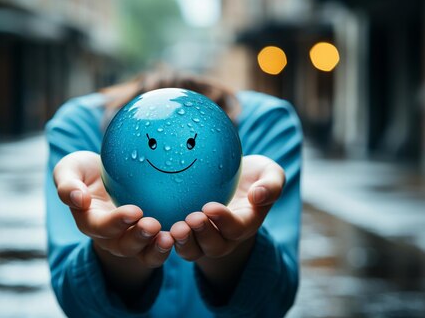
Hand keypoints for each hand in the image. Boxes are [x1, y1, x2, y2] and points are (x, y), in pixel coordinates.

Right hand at [53, 151, 173, 267]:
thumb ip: (67, 184)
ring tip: (170, 237)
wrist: (109, 170)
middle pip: (124, 246)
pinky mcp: (151, 236)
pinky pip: (161, 247)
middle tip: (153, 225)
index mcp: (90, 221)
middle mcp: (111, 236)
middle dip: (138, 238)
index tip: (134, 211)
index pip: (101, 227)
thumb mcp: (70, 169)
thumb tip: (78, 199)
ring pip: (144, 253)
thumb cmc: (86, 170)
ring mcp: (132, 238)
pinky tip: (185, 231)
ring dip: (157, 249)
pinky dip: (173, 243)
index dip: (117, 223)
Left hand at [169, 154, 284, 260]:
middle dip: (203, 235)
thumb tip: (257, 196)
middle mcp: (225, 237)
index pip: (236, 228)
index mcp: (246, 223)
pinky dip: (164, 239)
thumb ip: (271, 184)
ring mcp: (204, 238)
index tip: (210, 206)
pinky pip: (174, 243)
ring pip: (193, 251)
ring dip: (184, 242)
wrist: (231, 178)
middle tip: (191, 218)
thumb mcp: (269, 172)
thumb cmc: (251, 174)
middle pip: (215, 247)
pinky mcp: (185, 234)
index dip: (224, 222)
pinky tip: (152, 224)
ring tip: (174, 228)